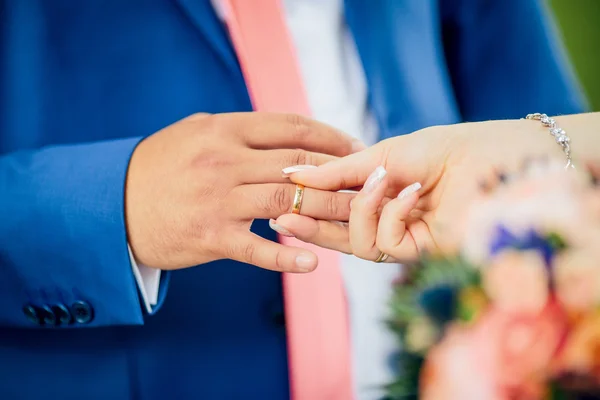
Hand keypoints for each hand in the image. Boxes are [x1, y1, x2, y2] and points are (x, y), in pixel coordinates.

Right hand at [125, 112, 363, 271]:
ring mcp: (218, 200)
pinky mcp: (211, 237)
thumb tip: (286, 133)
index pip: (291, 128)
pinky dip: (287, 256)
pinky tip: (312, 262)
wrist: (112, 205)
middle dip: (342, 174)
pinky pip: (258, 248)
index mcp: (224, 130)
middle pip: (299, 166)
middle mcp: (225, 161)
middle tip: (369, 183)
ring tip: (357, 218)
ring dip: (329, 211)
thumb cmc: (160, 166)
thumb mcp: (195, 132)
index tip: (356, 146)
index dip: (331, 136)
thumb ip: (238, 130)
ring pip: (289, 204)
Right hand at [274, 117, 577, 261]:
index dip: (307, 211)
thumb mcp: (384, 154)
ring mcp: (408, 240)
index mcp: (381, 200)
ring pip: (360, 246)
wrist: (494, 156)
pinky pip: (388, 244)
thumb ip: (340, 172)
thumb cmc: (446, 150)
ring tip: (380, 179)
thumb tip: (292, 175)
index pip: (336, 213)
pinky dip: (392, 215)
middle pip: (340, 237)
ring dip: (361, 211)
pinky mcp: (425, 253)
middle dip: (312, 228)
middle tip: (284, 216)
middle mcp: (391, 223)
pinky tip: (409, 192)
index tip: (280, 203)